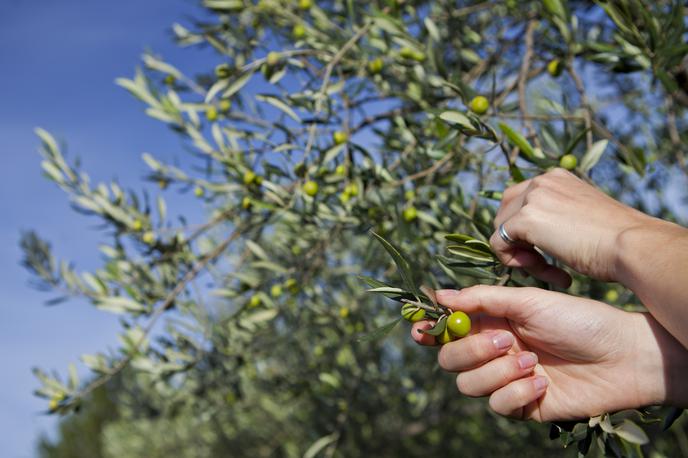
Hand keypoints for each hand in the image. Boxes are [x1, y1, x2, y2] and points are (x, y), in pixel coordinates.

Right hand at [410, 285, 687, 421]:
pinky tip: (542, 380)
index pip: (448, 330)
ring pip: (469, 385)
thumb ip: (481, 299)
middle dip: (471, 350)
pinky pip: (497, 405)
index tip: (420, 331)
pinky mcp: (521, 404)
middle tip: (504, 340)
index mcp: (492, 322)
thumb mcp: (528, 300)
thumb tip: (438, 296)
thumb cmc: (578, 318)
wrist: (622, 354)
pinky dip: (516, 392)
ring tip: (532, 359)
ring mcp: (506, 379)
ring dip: (498, 372)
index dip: (430, 332)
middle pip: (450, 360)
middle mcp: (493, 351)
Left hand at [490, 168, 652, 286]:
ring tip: (549, 272)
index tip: (547, 252)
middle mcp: (541, 181)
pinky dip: (515, 263)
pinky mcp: (525, 218)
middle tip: (542, 265)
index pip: (519, 201)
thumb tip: (537, 232)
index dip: (524, 231)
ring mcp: (532, 197)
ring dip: (520, 256)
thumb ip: (557, 217)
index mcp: (556, 178)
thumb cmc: (618, 241)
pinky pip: (499, 244)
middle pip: (504, 213)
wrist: (633, 245)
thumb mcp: (583, 219)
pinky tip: (548, 272)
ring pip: (501, 230)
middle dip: (517, 242)